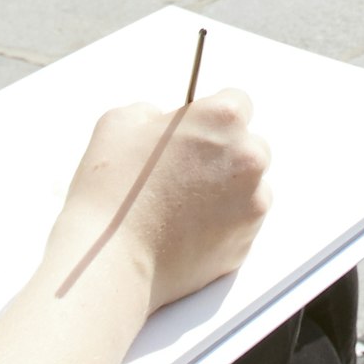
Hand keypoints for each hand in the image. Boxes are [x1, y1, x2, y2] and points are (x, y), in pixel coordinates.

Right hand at [47, 89, 270, 311]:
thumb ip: (153, 111)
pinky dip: (222, 224)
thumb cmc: (111, 189)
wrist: (111, 260)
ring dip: (227, 190)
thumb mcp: (119, 122)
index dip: (212, 117)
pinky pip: (241, 223)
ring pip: (249, 187)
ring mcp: (252, 202)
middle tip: (185, 171)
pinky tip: (186, 229)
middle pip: (250, 146)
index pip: (238, 102)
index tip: (197, 131)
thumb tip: (163, 121)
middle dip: (224, 154)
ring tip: (182, 205)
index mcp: (223, 119)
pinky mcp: (246, 241)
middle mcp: (248, 157)